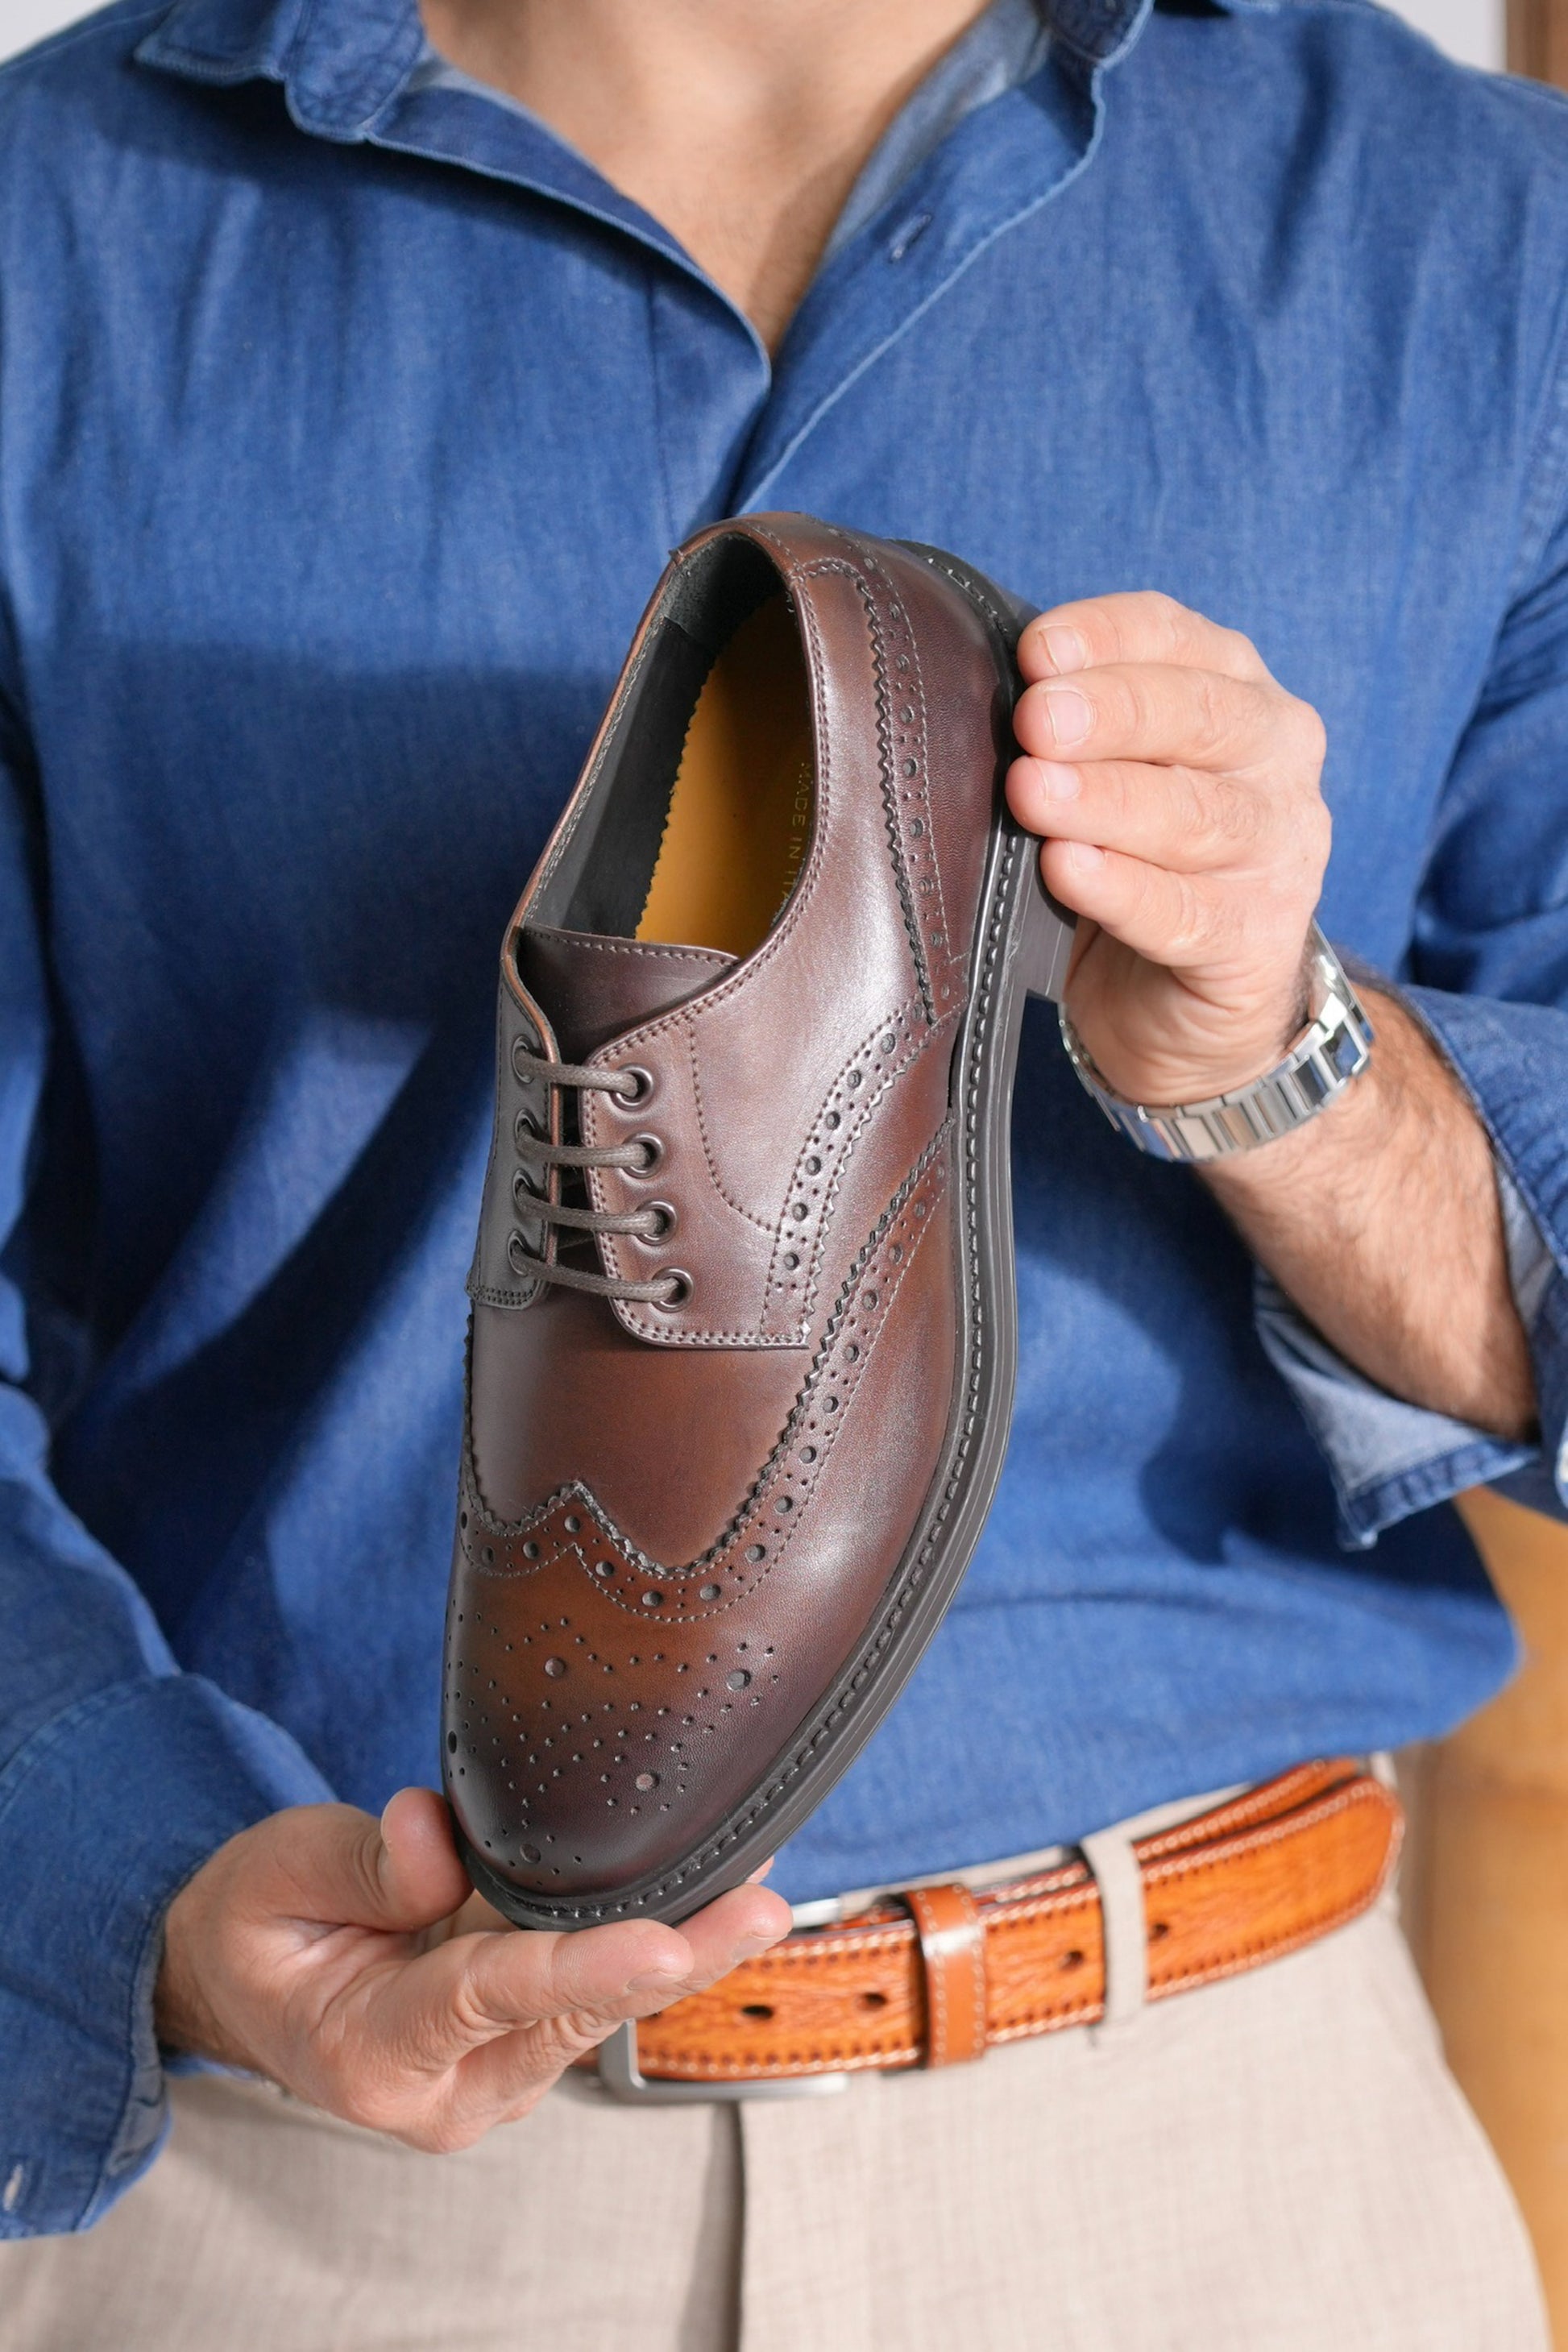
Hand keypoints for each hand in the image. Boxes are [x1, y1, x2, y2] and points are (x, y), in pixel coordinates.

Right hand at [155, 1788, 789, 2150]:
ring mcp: (493, 2076)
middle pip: (575, 2015)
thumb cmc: (259, 1927)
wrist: (244, 1985)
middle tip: (760, 1904)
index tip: (663, 1946)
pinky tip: (712, 1897)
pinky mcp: (521, 2044)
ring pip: (598, 2009)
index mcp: (373, 2052)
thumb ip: (359, 1865)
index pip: (492, 1998)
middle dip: (677, 1959)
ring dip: (680, 1948)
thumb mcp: (279, 1875)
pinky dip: (652, 1943)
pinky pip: (593, 1991)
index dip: (583, 1970)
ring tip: (755, 1881)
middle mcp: (448, 2087)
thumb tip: (434, 1839)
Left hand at [1006, 592, 1330, 1106]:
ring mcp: (1279, 855)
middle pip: (1200, 717)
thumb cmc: (1135, 865)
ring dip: (1107, 800)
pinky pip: (1184, 912)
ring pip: (1195, 815)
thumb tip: (985, 696)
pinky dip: (1121, 889)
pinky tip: (1068, 870)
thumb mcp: (1110, 778)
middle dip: (1111, 712)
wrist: (1187, 1007)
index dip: (1106, 636)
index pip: (1178, 638)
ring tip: (1033, 793)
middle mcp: (1275, 762)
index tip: (1034, 650)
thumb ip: (1073, 733)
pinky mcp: (1256, 942)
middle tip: (1035, 720)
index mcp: (1239, 694)